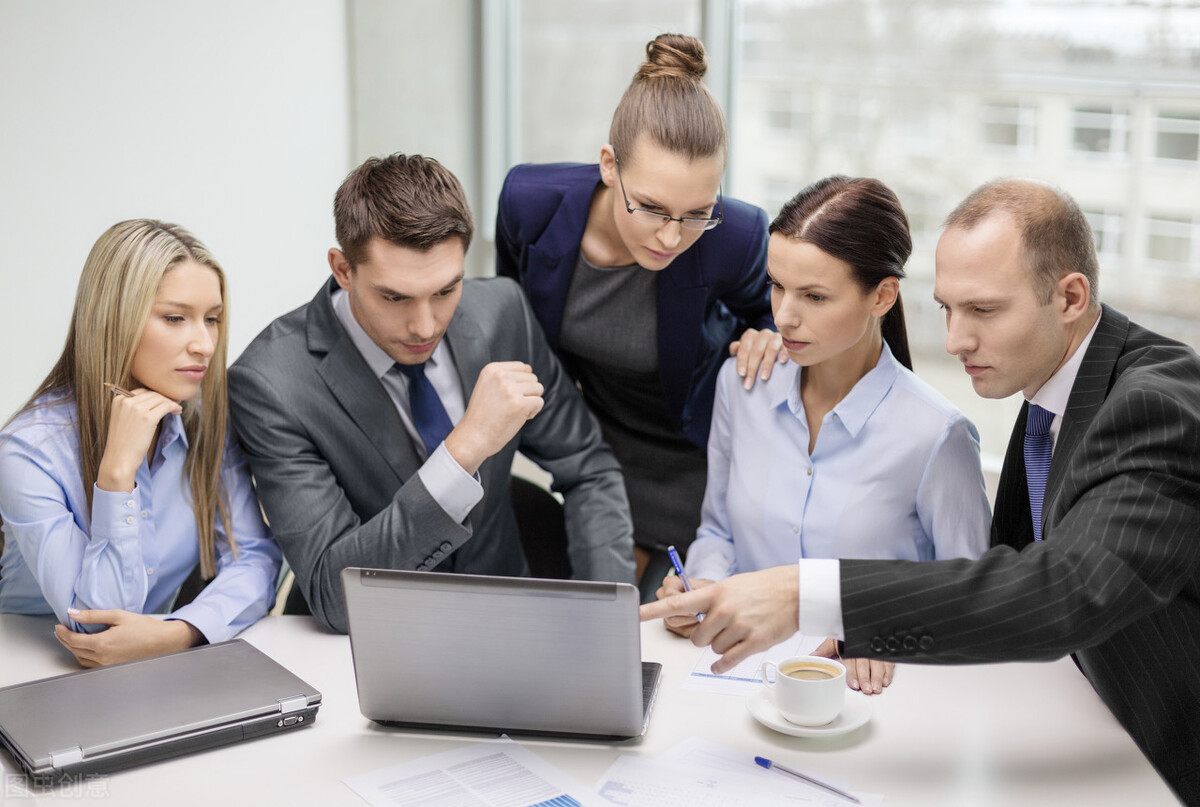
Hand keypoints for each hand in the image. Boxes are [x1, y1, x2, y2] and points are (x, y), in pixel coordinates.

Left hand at [54, 609, 202, 667]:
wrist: (163, 642)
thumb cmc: (144, 627)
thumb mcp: (118, 616)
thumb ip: (93, 615)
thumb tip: (72, 613)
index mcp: (102, 644)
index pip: (73, 639)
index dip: (63, 633)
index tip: (59, 625)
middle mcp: (102, 658)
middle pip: (75, 650)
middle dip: (65, 640)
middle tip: (61, 631)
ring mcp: (107, 665)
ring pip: (81, 659)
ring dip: (73, 649)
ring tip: (71, 639)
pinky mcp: (113, 668)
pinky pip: (91, 664)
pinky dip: (83, 656)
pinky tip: (86, 649)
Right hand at [97, 388, 181, 491]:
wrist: (119, 459)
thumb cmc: (123, 442)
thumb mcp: (123, 419)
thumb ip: (133, 408)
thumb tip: (154, 401)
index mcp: (119, 400)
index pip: (142, 391)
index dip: (155, 396)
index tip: (163, 401)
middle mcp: (126, 401)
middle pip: (152, 394)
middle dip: (164, 398)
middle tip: (173, 404)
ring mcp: (137, 409)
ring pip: (160, 399)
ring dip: (171, 402)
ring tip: (176, 409)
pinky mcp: (148, 418)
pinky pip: (166, 406)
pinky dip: (174, 407)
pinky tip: (177, 412)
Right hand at [444, 362, 544, 473]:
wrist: (472, 438)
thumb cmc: (482, 416)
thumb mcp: (488, 387)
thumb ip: (507, 376)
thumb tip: (530, 368)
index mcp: (492, 369)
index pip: (522, 367)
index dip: (520, 384)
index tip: (505, 396)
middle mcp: (501, 376)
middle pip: (532, 378)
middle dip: (526, 393)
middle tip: (508, 407)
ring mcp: (511, 389)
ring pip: (538, 389)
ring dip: (530, 402)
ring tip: (513, 412)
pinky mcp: (520, 404)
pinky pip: (539, 402)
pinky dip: (532, 412)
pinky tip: (517, 418)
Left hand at [640, 565, 798, 673]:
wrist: (795, 591)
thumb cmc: (762, 588)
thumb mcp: (731, 585)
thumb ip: (710, 601)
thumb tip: (695, 619)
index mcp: (715, 592)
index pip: (677, 603)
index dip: (653, 610)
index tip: (634, 614)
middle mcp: (723, 609)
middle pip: (696, 638)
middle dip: (706, 636)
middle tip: (723, 626)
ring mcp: (739, 626)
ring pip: (713, 649)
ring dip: (722, 645)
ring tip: (740, 630)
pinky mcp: (753, 642)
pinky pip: (727, 661)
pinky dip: (723, 665)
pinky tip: (724, 663)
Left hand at [728, 328, 786, 389]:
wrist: (776, 350)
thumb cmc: (756, 354)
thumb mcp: (745, 352)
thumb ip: (738, 350)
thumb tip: (734, 347)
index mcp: (750, 335)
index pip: (744, 348)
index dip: (742, 361)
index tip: (741, 374)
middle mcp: (763, 334)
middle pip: (756, 351)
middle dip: (752, 368)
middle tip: (749, 384)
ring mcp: (776, 338)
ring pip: (771, 350)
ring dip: (766, 364)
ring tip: (763, 378)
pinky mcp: (788, 343)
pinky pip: (787, 347)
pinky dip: (784, 353)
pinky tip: (782, 362)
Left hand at [812, 637, 893, 694]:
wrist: (857, 618)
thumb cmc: (845, 632)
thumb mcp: (833, 639)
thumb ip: (824, 650)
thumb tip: (811, 657)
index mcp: (848, 645)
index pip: (851, 661)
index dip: (853, 673)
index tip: (855, 685)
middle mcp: (861, 646)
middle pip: (865, 663)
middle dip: (867, 678)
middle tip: (868, 689)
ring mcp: (874, 648)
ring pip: (877, 662)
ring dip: (878, 676)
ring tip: (877, 687)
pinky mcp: (884, 649)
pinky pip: (888, 660)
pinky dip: (888, 671)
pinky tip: (886, 680)